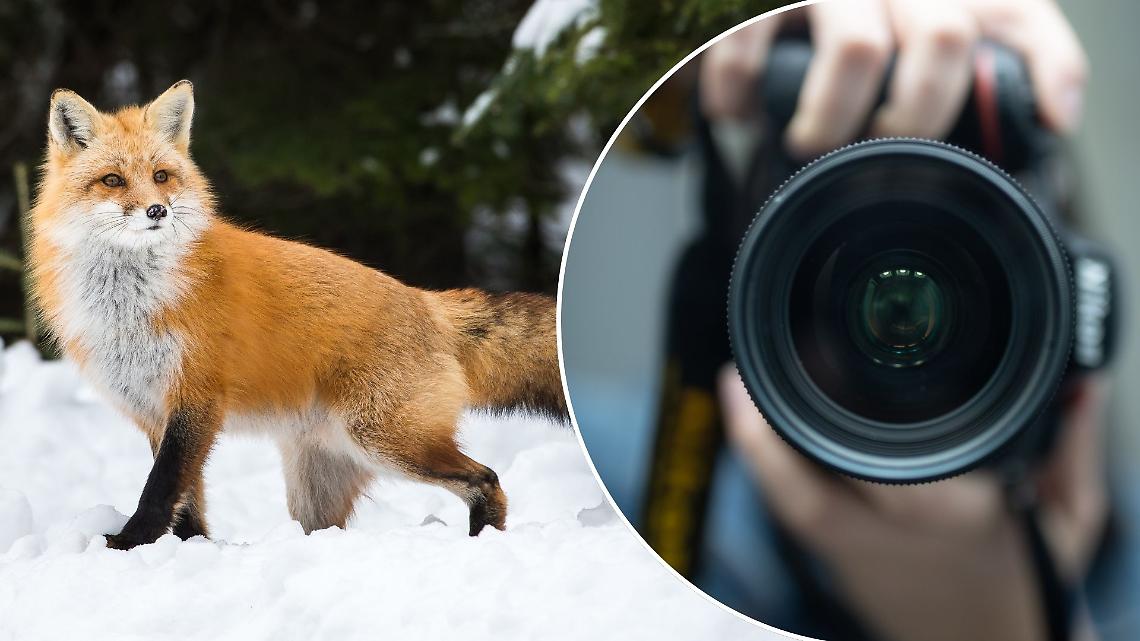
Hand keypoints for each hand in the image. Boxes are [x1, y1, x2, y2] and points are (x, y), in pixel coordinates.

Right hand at [700, 0, 1087, 157]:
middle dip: (913, 115)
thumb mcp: (909, 26)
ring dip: (832, 118)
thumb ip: (975, 62)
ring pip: (859, 50)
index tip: (1050, 118)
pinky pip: (752, 51)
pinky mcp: (758, 1)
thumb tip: (1054, 114)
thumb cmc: (837, 21)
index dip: (1046, 67)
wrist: (748, 0)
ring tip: (809, 142)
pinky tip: (740, 111)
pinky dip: (740, 95)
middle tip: (878, 147)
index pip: (1018, 13)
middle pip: (942, 38)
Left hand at [718, 365, 1107, 640]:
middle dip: (768, 436)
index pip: (898, 466)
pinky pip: (794, 516)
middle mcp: (896, 539)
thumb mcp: (1073, 513)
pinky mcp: (841, 567)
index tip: (815, 358)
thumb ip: (1074, 447)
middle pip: (814, 492)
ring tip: (734, 389)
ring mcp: (861, 559)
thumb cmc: (1030, 578)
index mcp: (958, 517)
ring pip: (790, 506)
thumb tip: (1084, 383)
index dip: (850, 416)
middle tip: (737, 375)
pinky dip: (768, 471)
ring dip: (756, 449)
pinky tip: (754, 431)